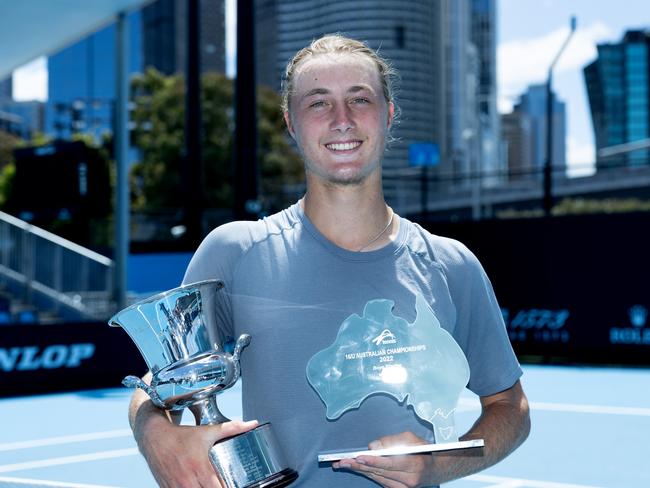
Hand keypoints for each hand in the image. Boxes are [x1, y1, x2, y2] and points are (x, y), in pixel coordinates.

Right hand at [136, 412, 258, 487]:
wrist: (154, 437)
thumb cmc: (181, 435)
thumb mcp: (207, 431)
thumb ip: (231, 428)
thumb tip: (252, 424)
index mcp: (200, 467)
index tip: (235, 485)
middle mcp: (187, 480)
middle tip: (224, 484)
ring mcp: (176, 487)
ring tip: (210, 486)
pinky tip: (197, 486)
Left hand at [333, 431, 435, 487]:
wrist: (436, 469)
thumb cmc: (423, 450)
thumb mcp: (411, 438)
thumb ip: (391, 440)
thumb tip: (373, 446)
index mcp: (414, 464)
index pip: (389, 463)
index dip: (372, 460)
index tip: (358, 456)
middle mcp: (409, 479)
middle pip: (379, 472)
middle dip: (359, 465)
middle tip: (342, 461)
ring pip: (377, 478)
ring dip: (360, 470)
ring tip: (343, 464)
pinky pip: (380, 481)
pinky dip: (368, 473)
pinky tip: (357, 468)